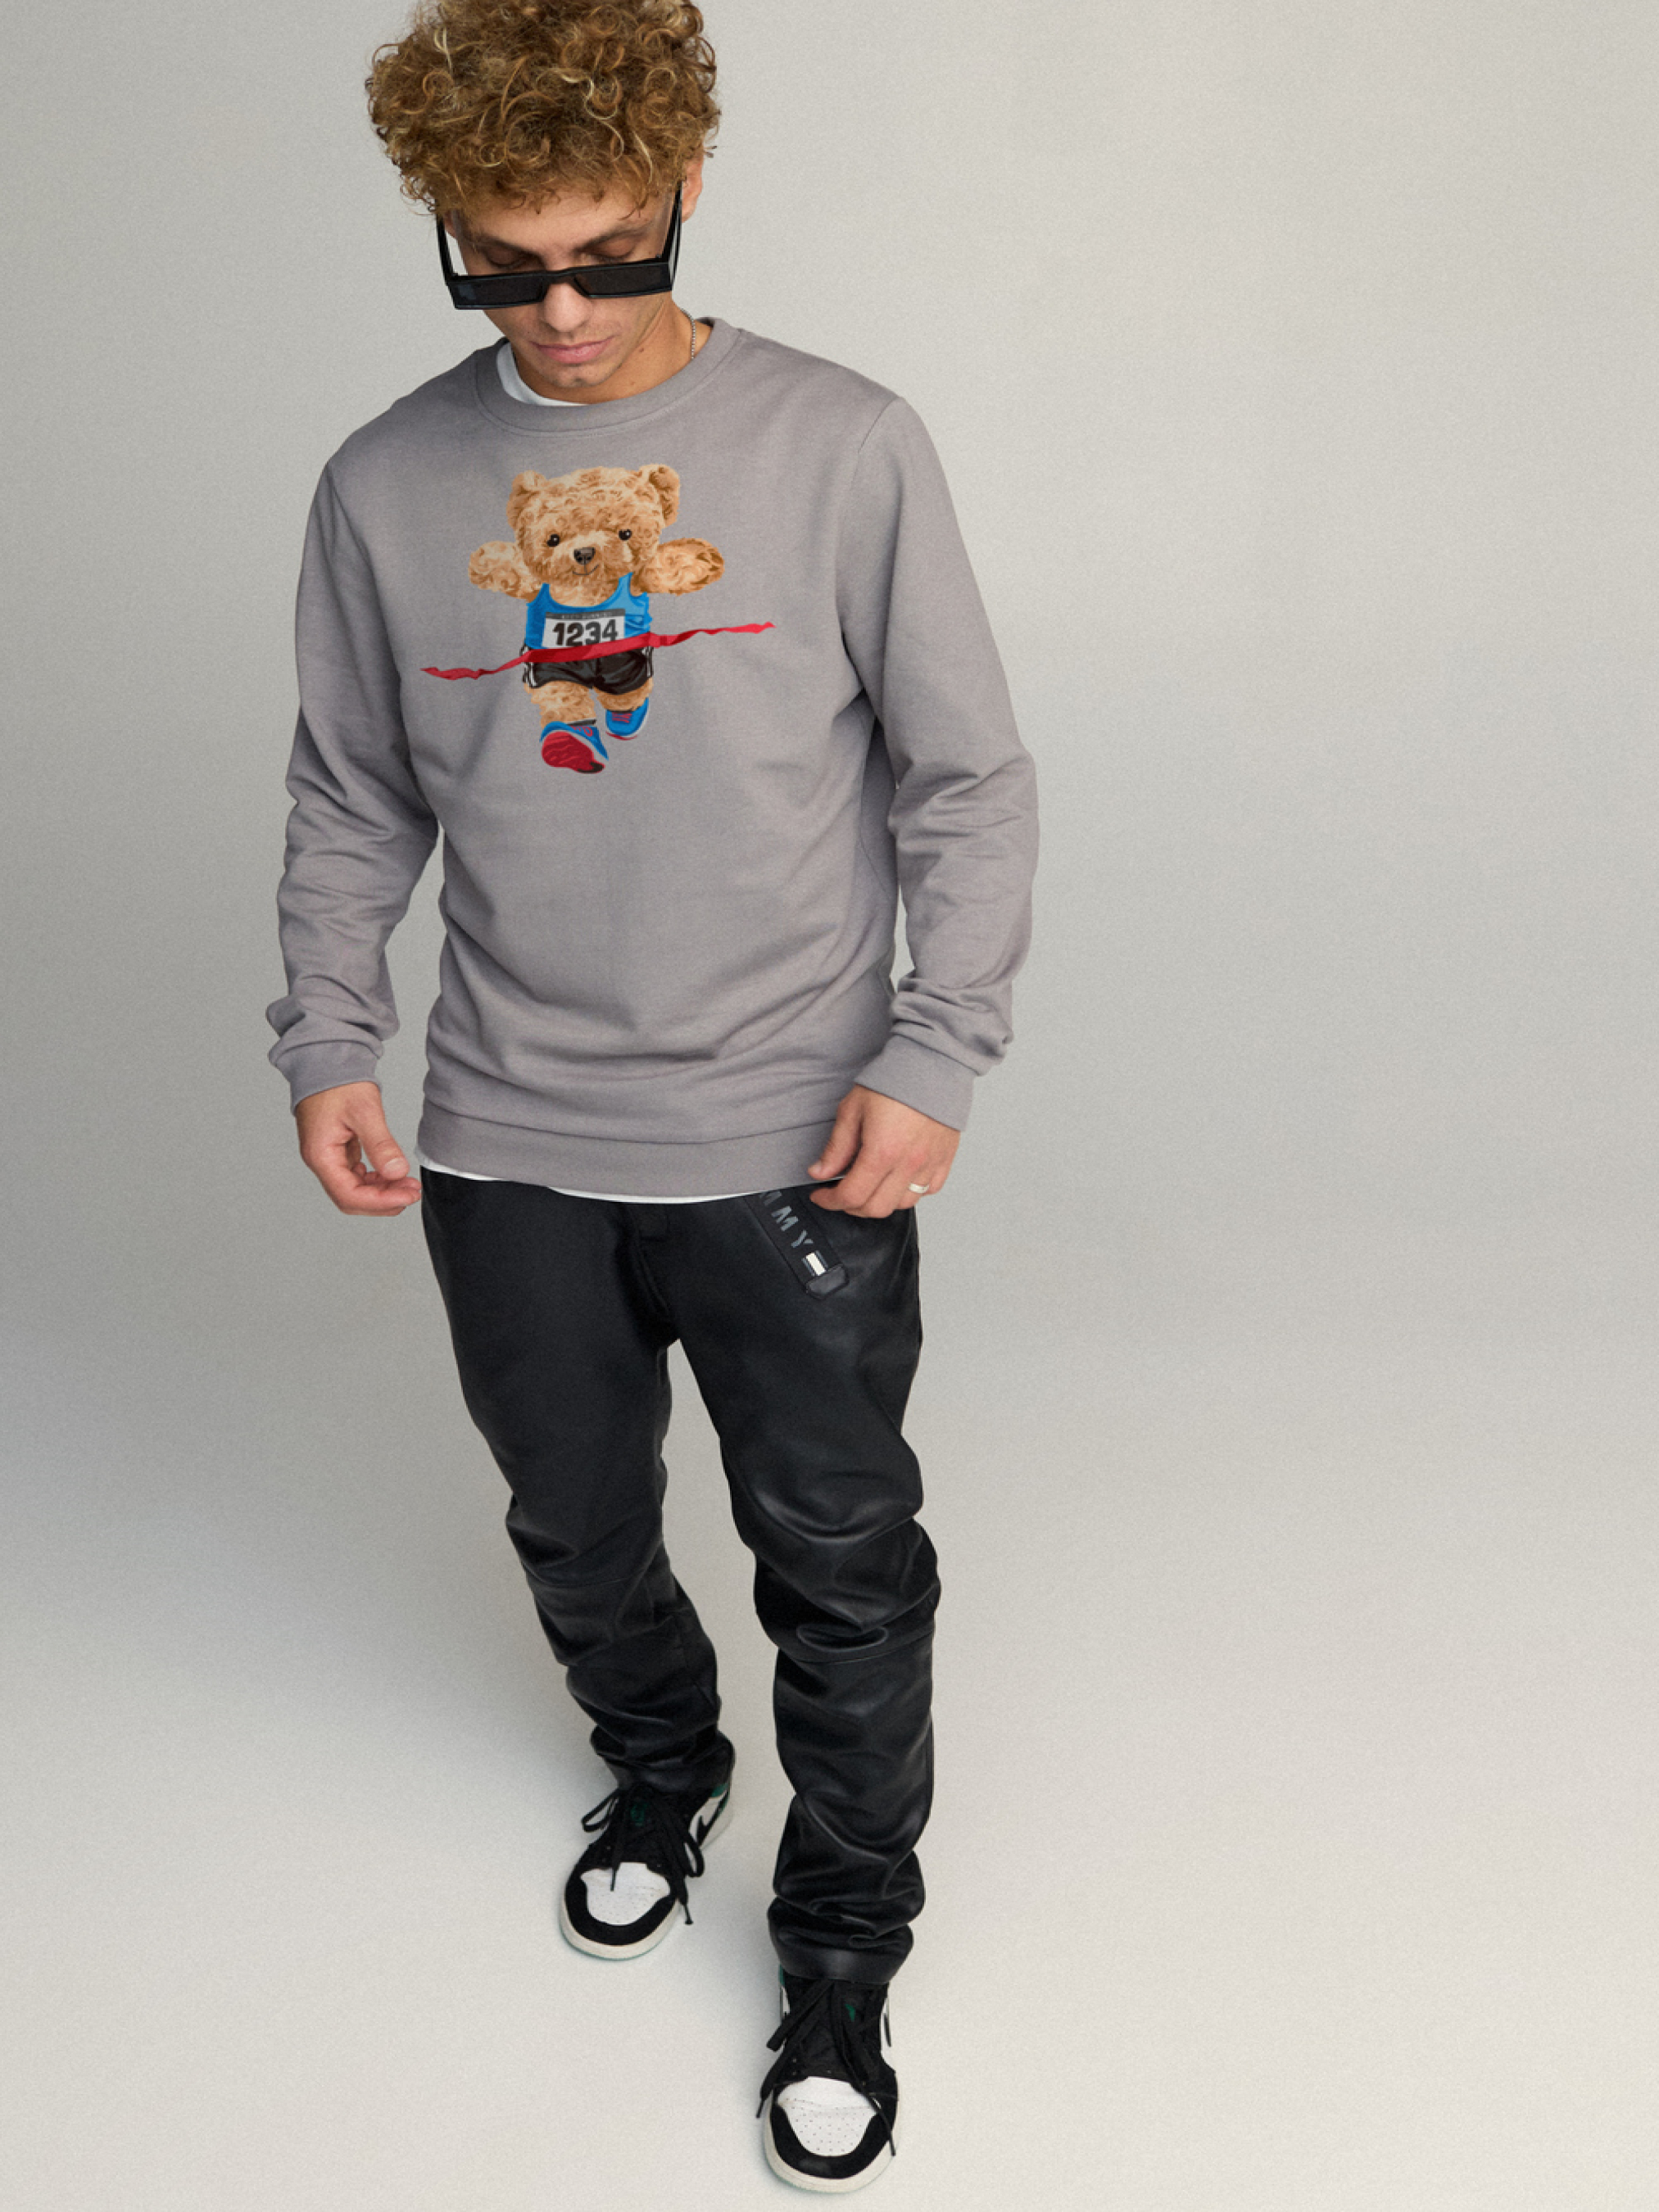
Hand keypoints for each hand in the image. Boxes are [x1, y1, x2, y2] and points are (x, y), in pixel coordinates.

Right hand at [294, 1081, 422, 1215]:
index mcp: (320, 1155)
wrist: (326, 1061)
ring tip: (407, 1185)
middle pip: (350, 1198)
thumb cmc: (339, 1081)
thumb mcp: (364, 1111)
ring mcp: (327, 1156)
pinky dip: (374, 1180)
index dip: (380, 1202)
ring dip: (380, 1192)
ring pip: (352, 1189)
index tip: (407, 1197)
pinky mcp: (335, 1150)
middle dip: (383, 1201)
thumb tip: (396, 1172)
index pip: (349, 1194)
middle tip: (412, 1193)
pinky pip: (354, 1175)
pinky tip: (391, 1174)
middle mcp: (320, 1160)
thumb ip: (380, 1144)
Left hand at [806, 1085, 959, 1217]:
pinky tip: (898, 1178)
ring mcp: (929, 1163)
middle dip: (852, 1206)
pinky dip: (910, 1192)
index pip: (852, 1195)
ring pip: (902, 1204)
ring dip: (881, 1201)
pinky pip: (928, 1190)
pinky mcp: (945, 1159)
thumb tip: (820, 1172)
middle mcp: (908, 1163)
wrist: (931, 1063)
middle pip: (876, 1208)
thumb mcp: (852, 1109)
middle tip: (841, 1194)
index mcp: (882, 1151)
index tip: (821, 1195)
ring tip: (870, 1185)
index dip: (830, 1201)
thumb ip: (836, 1147)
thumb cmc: (894, 1081)